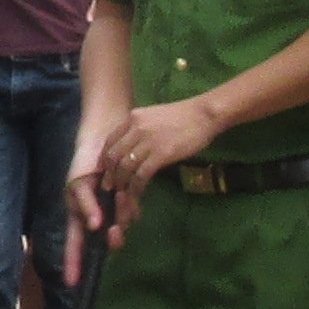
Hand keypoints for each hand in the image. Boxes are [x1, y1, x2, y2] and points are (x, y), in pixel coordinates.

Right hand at [64, 140, 128, 269]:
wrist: (105, 139)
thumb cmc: (84, 162)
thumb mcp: (78, 183)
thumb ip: (85, 204)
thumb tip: (94, 225)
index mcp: (79, 215)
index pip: (74, 245)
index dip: (73, 263)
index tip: (72, 283)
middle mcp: (96, 218)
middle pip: (104, 241)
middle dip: (112, 239)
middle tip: (116, 233)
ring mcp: (112, 211)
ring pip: (120, 226)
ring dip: (122, 217)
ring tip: (121, 197)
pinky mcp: (127, 201)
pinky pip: (132, 213)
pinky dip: (131, 208)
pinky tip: (129, 196)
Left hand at [98, 91, 221, 192]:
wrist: (204, 115)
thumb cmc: (183, 117)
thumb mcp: (154, 117)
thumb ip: (140, 129)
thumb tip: (132, 148)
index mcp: (133, 118)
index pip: (110, 141)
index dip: (104, 159)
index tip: (105, 171)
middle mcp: (136, 128)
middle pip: (113, 156)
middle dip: (109, 174)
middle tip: (110, 187)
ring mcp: (148, 141)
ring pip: (125, 167)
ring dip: (122, 183)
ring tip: (123, 193)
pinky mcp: (161, 154)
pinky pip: (141, 175)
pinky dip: (136, 188)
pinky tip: (137, 194)